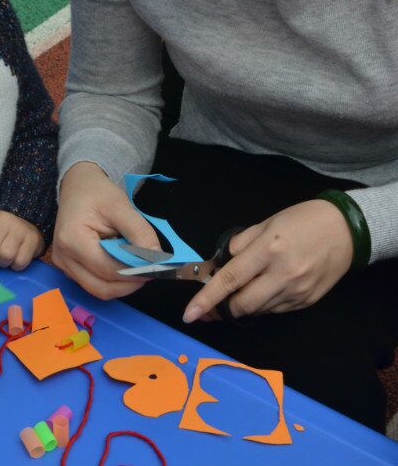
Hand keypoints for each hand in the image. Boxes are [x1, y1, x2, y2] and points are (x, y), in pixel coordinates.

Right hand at [52, 161, 161, 299]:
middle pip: (101, 287)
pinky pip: (94, 283)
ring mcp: (64, 265)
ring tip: (139, 267)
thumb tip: (157, 258)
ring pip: (98, 290)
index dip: (134, 271)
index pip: (107, 268)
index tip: (156, 266)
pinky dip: (113, 280)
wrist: (78, 186)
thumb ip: (139, 232)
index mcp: (72, 239)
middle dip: (129, 283)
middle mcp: (63, 257)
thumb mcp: (121, 206)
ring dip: (122, 284)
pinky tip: (124, 265)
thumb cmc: (97, 193)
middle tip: (151, 271)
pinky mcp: (69, 269)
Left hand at [183, 200, 353, 322]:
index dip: (207, 298)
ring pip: (259, 310)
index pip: (230, 279)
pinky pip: (276, 310)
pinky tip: (267, 287)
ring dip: (244, 304)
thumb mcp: (266, 223)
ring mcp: (296, 292)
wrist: (344, 230)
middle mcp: (282, 275)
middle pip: (242, 304)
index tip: (189, 313)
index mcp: (268, 250)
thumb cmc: (302, 220)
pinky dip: (264, 303)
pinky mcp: (307, 302)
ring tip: (244, 287)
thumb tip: (221, 264)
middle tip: (212, 304)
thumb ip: (241, 244)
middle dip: (223, 308)